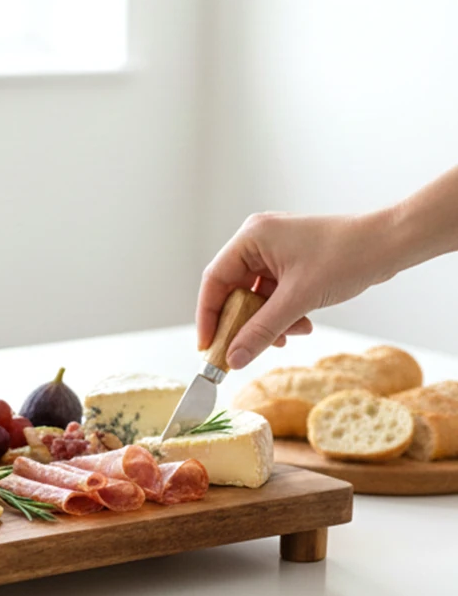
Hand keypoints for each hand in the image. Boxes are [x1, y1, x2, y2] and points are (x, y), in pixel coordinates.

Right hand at [197, 210, 394, 368]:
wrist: (389, 245)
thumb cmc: (345, 257)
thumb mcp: (298, 300)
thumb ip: (261, 331)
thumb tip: (233, 358)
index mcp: (252, 237)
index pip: (215, 280)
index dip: (209, 317)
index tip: (207, 347)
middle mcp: (259, 240)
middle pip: (234, 290)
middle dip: (245, 322)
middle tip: (244, 351)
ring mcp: (276, 250)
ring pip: (257, 296)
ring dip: (270, 321)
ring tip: (291, 335)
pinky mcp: (292, 262)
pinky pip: (275, 293)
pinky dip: (284, 313)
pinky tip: (303, 325)